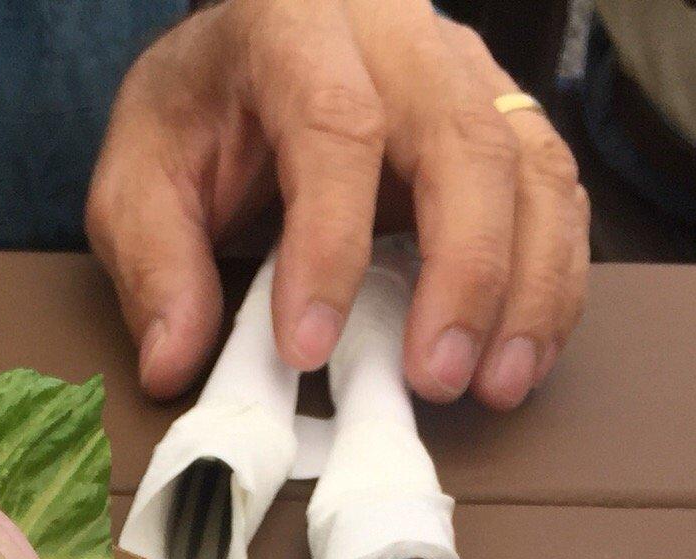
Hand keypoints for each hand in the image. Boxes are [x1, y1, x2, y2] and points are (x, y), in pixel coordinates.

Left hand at [88, 0, 588, 409]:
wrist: (245, 52)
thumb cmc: (199, 113)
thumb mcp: (140, 177)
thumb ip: (152, 264)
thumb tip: (173, 363)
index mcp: (296, 21)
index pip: (336, 127)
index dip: (330, 245)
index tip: (308, 348)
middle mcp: (401, 33)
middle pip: (464, 142)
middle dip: (462, 274)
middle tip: (434, 380)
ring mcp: (466, 70)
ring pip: (530, 166)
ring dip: (526, 287)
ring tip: (495, 385)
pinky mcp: (503, 116)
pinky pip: (554, 192)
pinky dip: (551, 278)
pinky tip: (523, 353)